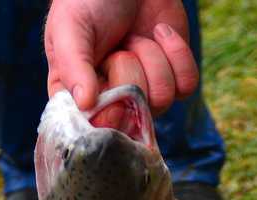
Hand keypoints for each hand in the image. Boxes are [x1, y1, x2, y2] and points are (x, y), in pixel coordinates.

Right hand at [45, 0, 199, 113]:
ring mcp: (144, 92)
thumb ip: (72, 66)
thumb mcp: (70, 28)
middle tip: (119, 47)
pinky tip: (161, 33)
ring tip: (136, 37)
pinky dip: (177, 55)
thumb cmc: (90, 1)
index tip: (108, 87)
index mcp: (76, 96)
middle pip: (132, 116)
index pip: (93, 129)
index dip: (107, 114)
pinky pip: (186, 86)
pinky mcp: (173, 78)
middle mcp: (110, 100)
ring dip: (152, 59)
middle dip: (130, 73)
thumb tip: (85, 105)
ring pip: (162, 100)